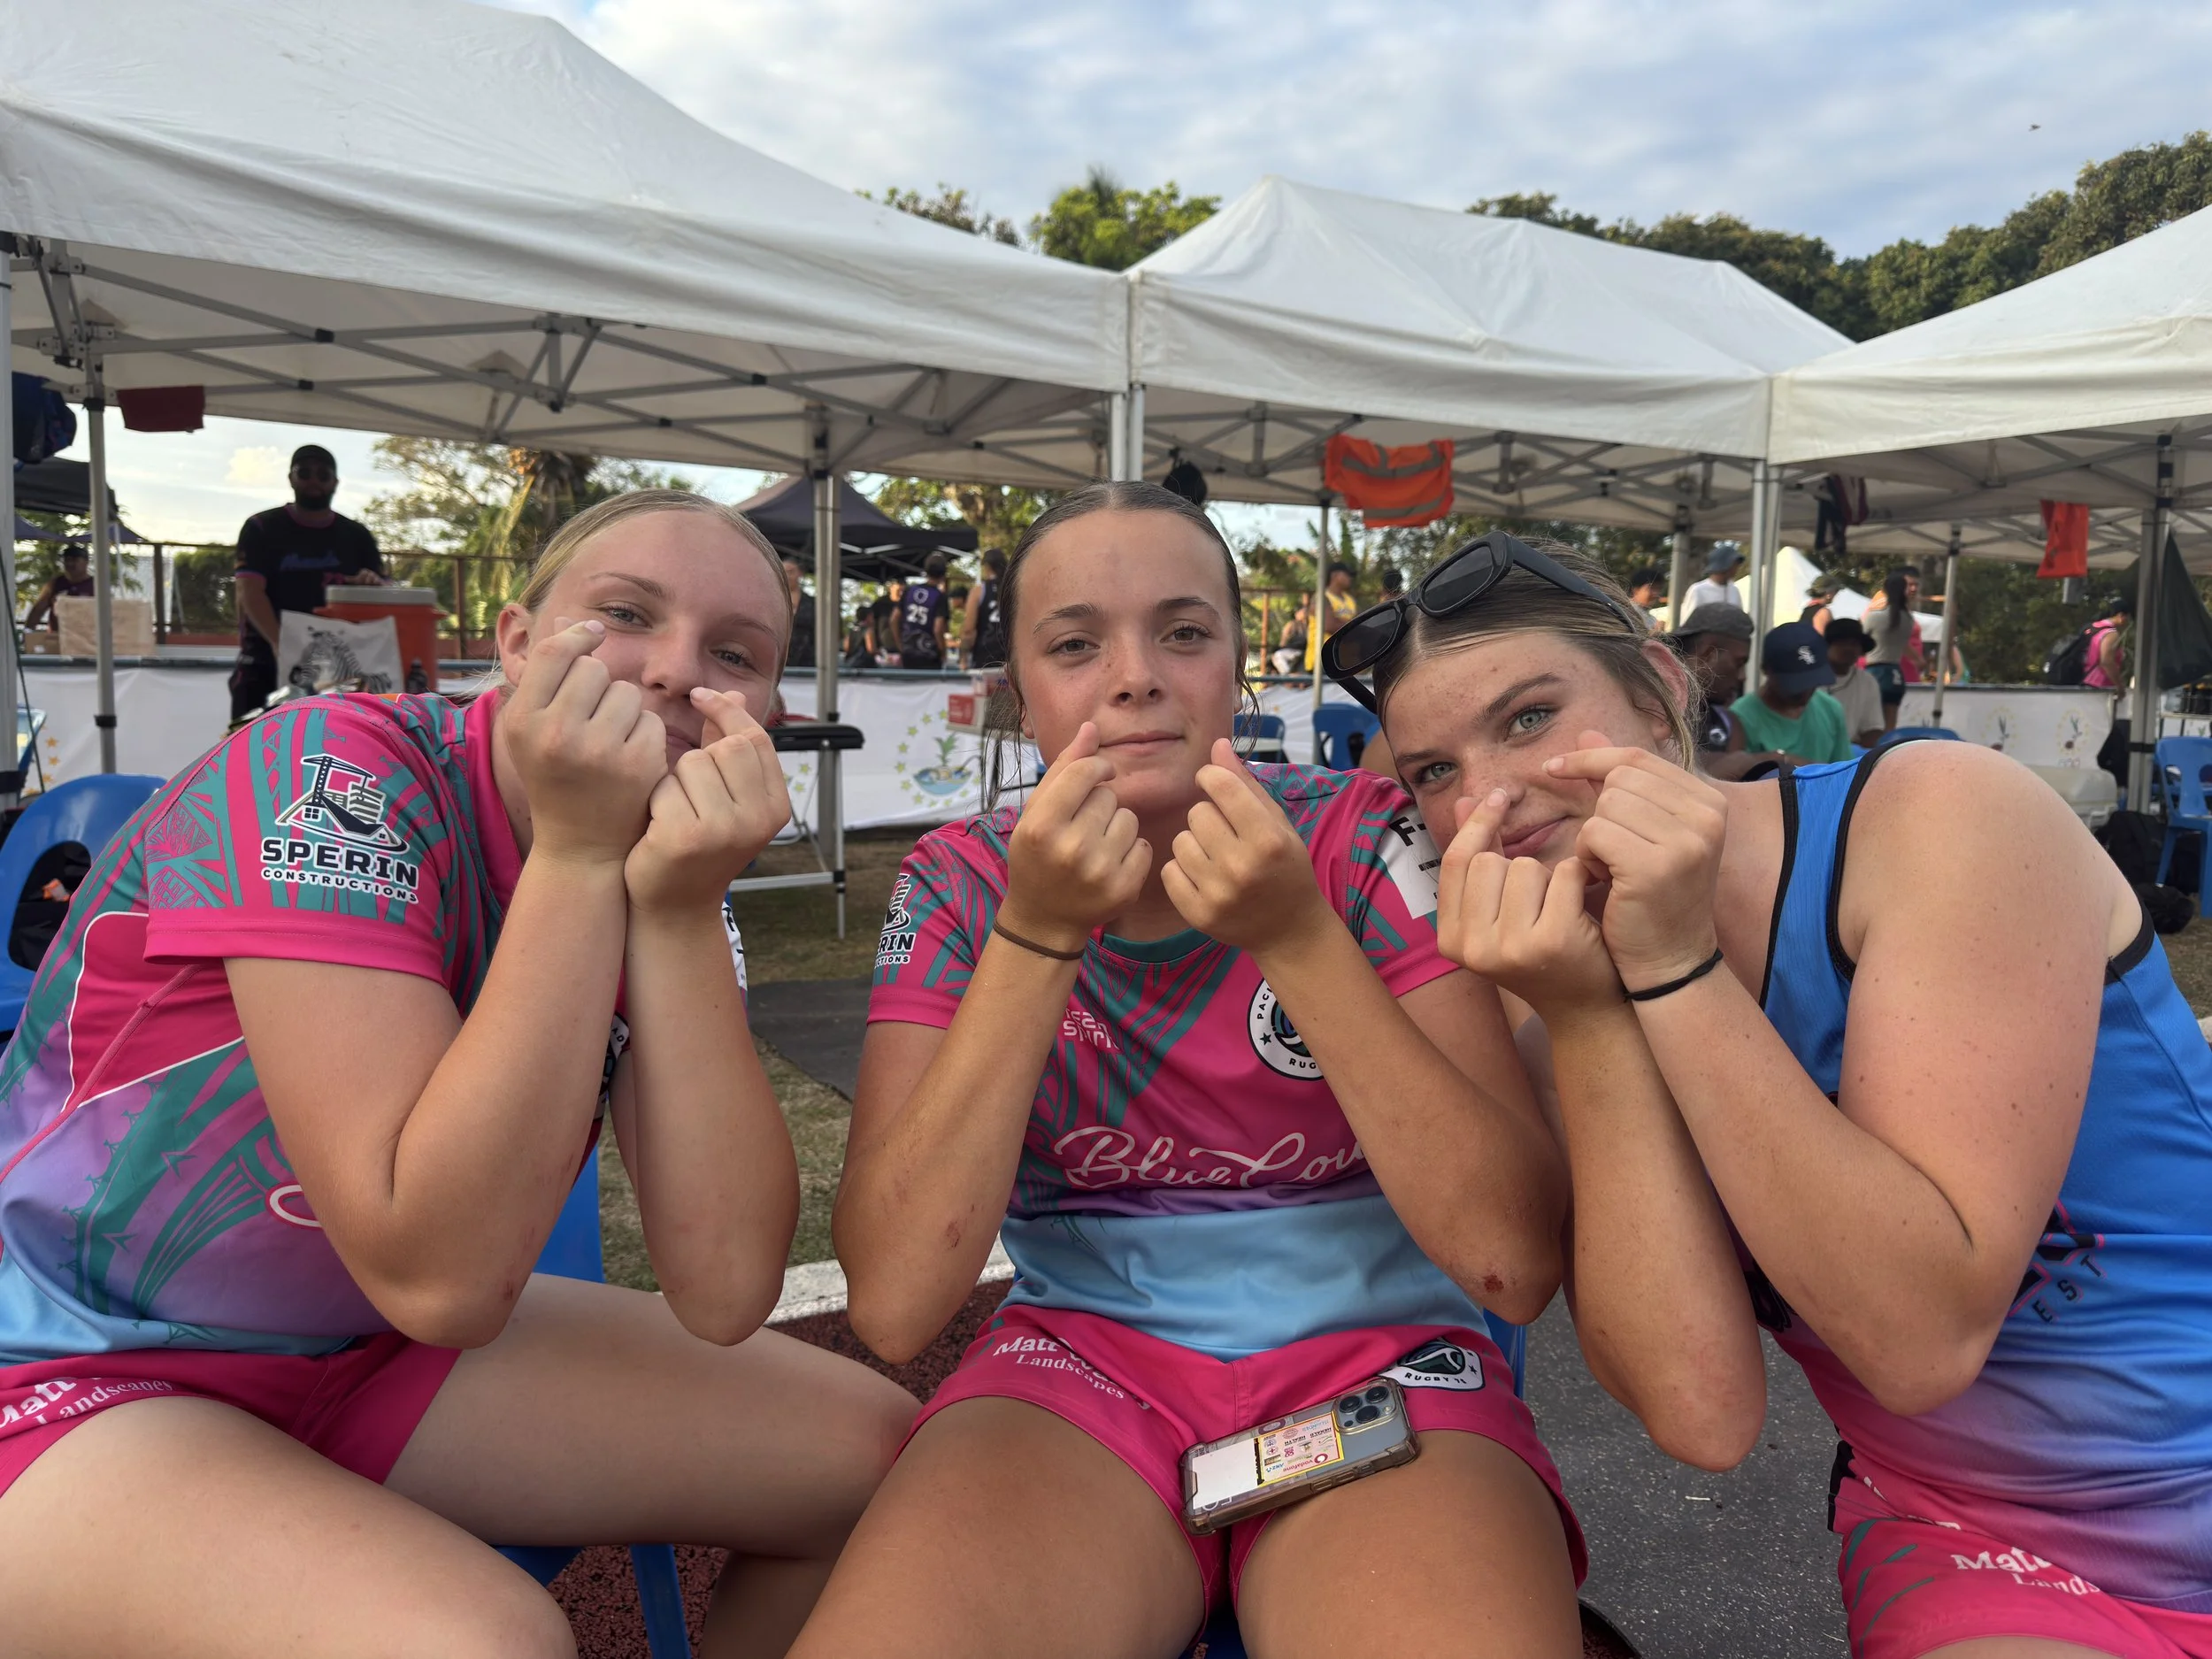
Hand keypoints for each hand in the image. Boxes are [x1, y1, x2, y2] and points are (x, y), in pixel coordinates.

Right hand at [501, 618, 666, 866]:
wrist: (580, 844)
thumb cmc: (554, 775)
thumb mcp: (531, 728)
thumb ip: (546, 674)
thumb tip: (570, 618)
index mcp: (523, 721)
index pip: (555, 653)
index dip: (578, 636)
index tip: (594, 633)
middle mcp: (557, 734)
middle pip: (594, 669)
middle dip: (598, 686)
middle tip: (589, 720)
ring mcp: (599, 751)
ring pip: (626, 692)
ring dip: (623, 709)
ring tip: (607, 741)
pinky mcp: (637, 765)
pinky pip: (649, 720)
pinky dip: (644, 734)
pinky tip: (628, 760)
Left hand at [624, 688, 793, 915]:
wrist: (673, 905)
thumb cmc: (696, 843)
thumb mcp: (725, 796)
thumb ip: (728, 746)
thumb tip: (732, 693)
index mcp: (776, 807)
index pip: (756, 738)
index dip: (726, 711)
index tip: (699, 697)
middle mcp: (759, 819)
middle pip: (729, 746)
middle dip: (700, 756)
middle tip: (688, 789)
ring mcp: (725, 830)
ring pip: (693, 763)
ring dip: (675, 780)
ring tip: (675, 811)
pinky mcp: (687, 837)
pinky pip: (665, 787)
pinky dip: (655, 800)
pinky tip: (657, 826)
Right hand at [1002, 723, 1149, 950]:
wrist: (1043, 918)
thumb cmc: (1036, 856)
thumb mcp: (1036, 811)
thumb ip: (1064, 768)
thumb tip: (1091, 727)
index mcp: (1041, 826)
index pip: (1085, 772)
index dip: (1096, 766)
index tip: (1097, 774)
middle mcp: (1070, 849)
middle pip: (1109, 796)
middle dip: (1100, 804)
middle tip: (1082, 827)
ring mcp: (1100, 872)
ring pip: (1130, 819)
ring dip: (1118, 826)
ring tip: (1096, 845)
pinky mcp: (1124, 889)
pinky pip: (1145, 846)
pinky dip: (1132, 851)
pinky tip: (1111, 864)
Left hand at [1161, 740, 1331, 955]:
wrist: (1289, 929)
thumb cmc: (1286, 867)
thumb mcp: (1278, 823)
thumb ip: (1246, 784)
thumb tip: (1217, 745)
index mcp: (1267, 839)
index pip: (1220, 786)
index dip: (1210, 777)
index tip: (1213, 783)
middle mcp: (1242, 866)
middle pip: (1196, 813)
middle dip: (1208, 816)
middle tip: (1224, 833)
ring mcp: (1218, 894)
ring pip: (1179, 841)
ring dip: (1193, 843)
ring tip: (1215, 856)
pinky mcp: (1198, 914)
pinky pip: (1169, 870)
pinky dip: (1182, 869)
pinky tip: (1203, 877)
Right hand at [1435, 789, 1619, 1015]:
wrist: (1584, 1008)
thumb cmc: (1540, 950)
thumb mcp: (1498, 911)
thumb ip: (1478, 857)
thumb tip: (1466, 799)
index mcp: (1450, 940)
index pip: (1455, 861)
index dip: (1477, 824)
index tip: (1499, 797)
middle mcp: (1473, 947)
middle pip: (1489, 860)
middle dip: (1518, 865)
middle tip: (1537, 899)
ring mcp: (1511, 946)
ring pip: (1526, 865)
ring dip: (1549, 876)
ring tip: (1557, 909)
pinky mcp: (1553, 939)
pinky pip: (1564, 874)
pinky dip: (1578, 880)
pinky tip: (1582, 908)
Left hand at [1547, 731, 1728, 990]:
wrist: (1669, 960)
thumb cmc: (1652, 896)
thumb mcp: (1646, 832)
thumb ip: (1621, 783)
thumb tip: (1586, 732)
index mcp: (1708, 800)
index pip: (1637, 757)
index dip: (1591, 758)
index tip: (1554, 767)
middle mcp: (1707, 815)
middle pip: (1619, 779)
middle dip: (1600, 813)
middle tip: (1612, 854)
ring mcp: (1686, 840)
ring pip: (1605, 805)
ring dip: (1594, 837)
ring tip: (1614, 869)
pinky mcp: (1656, 865)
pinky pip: (1595, 833)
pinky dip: (1589, 856)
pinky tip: (1607, 881)